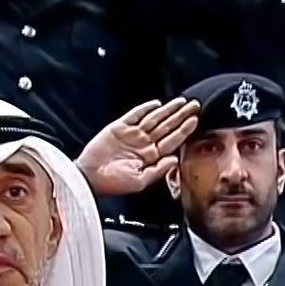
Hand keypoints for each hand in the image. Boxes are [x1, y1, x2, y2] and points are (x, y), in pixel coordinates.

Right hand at [76, 97, 200, 196]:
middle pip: (166, 126)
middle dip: (181, 115)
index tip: (195, 120)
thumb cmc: (113, 184)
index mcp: (151, 157)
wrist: (89, 178)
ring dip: (168, 110)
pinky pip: (135, 115)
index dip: (184, 130)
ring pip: (154, 119)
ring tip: (181, 101)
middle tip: (195, 105)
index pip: (172, 141)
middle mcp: (144, 144)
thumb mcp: (140, 182)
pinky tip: (157, 104)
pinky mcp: (119, 127)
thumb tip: (175, 160)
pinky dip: (145, 109)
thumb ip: (158, 170)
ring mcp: (132, 134)